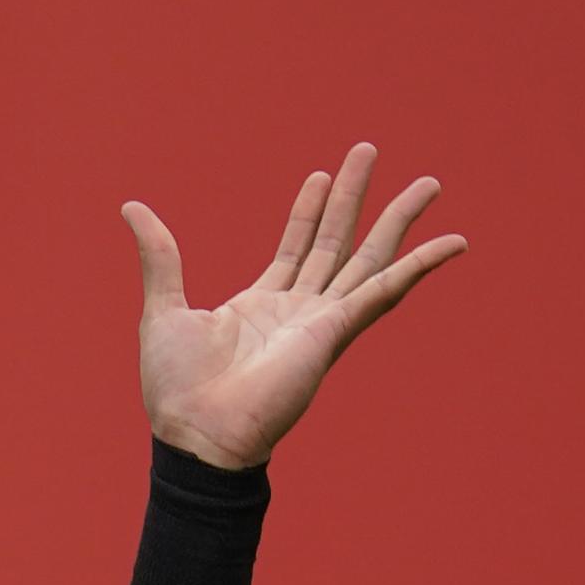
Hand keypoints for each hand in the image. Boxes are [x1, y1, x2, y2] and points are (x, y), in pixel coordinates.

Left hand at [122, 142, 466, 471]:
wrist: (195, 434)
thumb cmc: (176, 389)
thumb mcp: (163, 308)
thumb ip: (160, 257)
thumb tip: (132, 209)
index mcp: (260, 306)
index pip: (295, 247)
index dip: (308, 211)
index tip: (321, 175)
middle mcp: (297, 312)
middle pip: (336, 243)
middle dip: (354, 197)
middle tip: (368, 150)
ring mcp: (320, 322)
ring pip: (369, 259)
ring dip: (397, 221)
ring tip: (427, 183)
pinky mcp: (335, 333)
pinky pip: (385, 292)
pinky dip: (420, 267)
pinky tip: (452, 243)